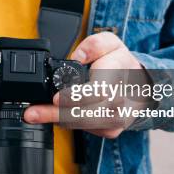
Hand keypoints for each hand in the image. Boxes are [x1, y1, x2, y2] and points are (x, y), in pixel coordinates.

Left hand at [24, 32, 144, 138]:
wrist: (142, 87)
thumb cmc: (121, 64)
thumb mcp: (110, 43)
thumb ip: (94, 44)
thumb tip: (77, 57)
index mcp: (119, 73)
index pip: (99, 90)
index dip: (76, 97)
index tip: (56, 98)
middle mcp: (121, 100)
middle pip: (87, 113)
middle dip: (56, 114)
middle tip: (31, 113)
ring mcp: (117, 118)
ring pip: (84, 125)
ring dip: (57, 121)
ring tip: (34, 115)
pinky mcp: (111, 130)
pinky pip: (86, 130)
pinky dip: (67, 124)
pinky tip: (53, 117)